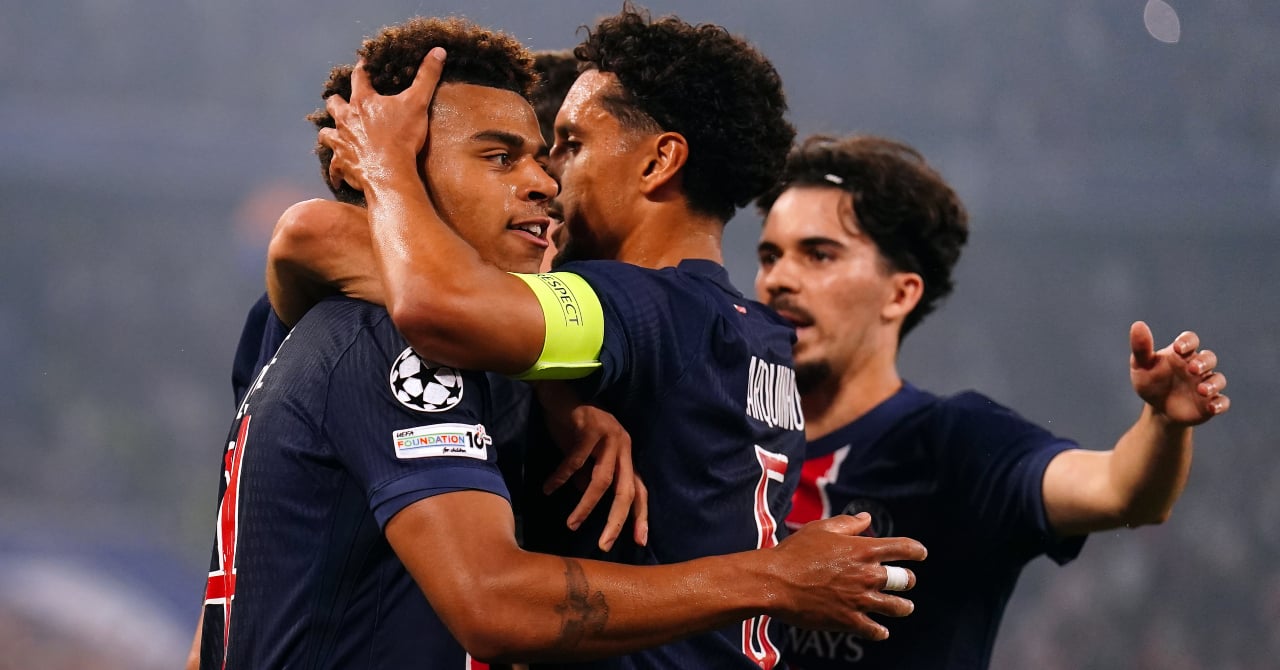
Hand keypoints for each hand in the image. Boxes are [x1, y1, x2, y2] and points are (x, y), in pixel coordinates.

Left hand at [318, 48, 446, 191]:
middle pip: (334, 104)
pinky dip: (335, 171)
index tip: (362, 66)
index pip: (358, 77)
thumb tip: (438, 51)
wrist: (390, 172)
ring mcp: (341, 141)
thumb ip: (427, 77)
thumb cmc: (402, 137)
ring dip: (330, 133)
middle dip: (337, 102)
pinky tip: (338, 176)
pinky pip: (334, 168)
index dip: (361, 70)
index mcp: (363, 101)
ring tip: (336, 135)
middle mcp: (346, 119)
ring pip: (326, 133)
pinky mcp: (341, 163)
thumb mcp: (418, 103)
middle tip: (342, 103)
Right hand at [536, 383, 648, 550]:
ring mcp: (610, 435)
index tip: (639, 541)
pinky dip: (562, 477)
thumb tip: (588, 505)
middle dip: (617, 520)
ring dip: (587, 506)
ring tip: (571, 524)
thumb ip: (589, 478)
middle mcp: (624, 445)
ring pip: (602, 480)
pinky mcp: (591, 427)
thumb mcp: (584, 457)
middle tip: (604, 544)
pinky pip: (576, 461)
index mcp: (626, 455)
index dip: (641, 516)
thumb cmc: (572, 426)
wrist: (558, 391)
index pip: (640, 490)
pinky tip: (549, 488)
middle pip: (626, 490)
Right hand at [770, 514, 925, 639]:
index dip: (916, 550)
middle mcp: (868, 574)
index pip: (903, 548)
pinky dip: (880, 631)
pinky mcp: (849, 620)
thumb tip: (866, 518)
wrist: (775, 581)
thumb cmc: (796, 552)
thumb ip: (848, 524)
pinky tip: (881, 631)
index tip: (921, 554)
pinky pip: (875, 630)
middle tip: (906, 582)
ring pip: (897, 607)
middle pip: (905, 579)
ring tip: (904, 607)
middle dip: (908, 580)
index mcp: (864, 549)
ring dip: (903, 607)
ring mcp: (860, 599)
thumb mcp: (821, 529)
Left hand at [1130, 321, 1228, 425]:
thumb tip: (1138, 324)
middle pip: (1209, 358)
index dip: (1187, 342)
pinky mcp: (1210, 403)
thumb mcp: (1141, 366)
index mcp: (1181, 354)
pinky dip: (1219, 404)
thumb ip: (1140, 347)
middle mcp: (1197, 367)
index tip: (1177, 348)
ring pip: (1218, 379)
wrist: (1157, 409)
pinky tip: (1211, 408)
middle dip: (1203, 362)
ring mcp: (1206, 384)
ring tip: (1201, 390)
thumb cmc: (1150, 382)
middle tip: (1192, 369)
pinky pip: (1222, 402)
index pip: (1190, 340)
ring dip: (1213, 384)